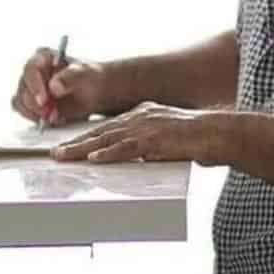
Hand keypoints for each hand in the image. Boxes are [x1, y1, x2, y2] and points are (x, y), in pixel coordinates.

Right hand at [11, 48, 104, 126]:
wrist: (94, 94)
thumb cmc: (90, 78)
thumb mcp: (86, 74)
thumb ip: (70, 77)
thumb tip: (54, 86)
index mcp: (44, 57)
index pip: (31, 68)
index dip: (35, 85)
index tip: (44, 100)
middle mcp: (33, 71)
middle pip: (23, 88)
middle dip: (36, 104)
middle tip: (53, 113)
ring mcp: (30, 87)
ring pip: (21, 101)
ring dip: (36, 112)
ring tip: (56, 116)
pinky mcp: (30, 102)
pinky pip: (23, 111)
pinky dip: (35, 117)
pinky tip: (50, 118)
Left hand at [50, 101, 226, 163]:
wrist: (217, 134)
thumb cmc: (198, 138)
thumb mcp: (168, 137)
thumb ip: (150, 144)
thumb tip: (141, 156)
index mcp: (143, 114)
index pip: (109, 126)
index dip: (87, 136)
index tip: (70, 145)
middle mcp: (141, 117)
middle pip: (102, 131)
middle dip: (77, 143)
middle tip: (56, 152)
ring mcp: (147, 127)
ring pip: (107, 139)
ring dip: (83, 149)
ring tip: (64, 156)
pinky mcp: (154, 140)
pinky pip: (126, 148)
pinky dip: (108, 154)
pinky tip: (94, 159)